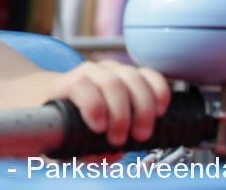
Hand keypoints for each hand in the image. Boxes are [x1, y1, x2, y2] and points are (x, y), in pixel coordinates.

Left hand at [46, 60, 170, 146]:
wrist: (66, 101)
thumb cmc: (65, 123)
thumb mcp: (65, 139)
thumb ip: (83, 150)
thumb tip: (111, 155)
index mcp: (67, 84)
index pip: (80, 84)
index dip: (92, 105)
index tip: (99, 129)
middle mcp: (91, 72)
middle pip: (110, 82)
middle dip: (121, 114)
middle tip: (120, 139)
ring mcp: (113, 70)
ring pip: (133, 77)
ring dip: (143, 107)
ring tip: (142, 133)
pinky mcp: (133, 74)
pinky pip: (151, 75)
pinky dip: (159, 91)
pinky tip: (160, 110)